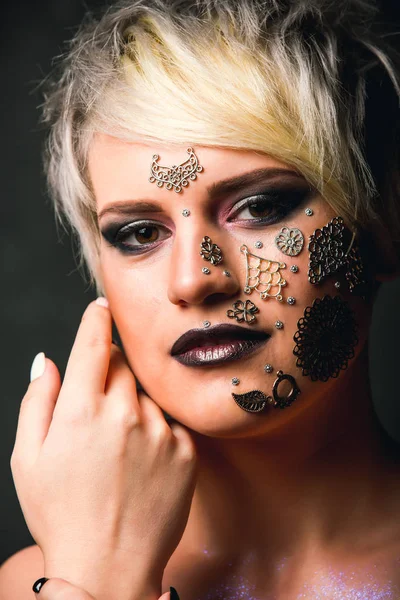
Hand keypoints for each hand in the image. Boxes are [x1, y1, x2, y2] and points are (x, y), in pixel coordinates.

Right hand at [12, 298, 197, 599]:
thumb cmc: (60, 515)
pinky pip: (169, 420)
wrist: (110, 568)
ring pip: (147, 393)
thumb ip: (39, 401)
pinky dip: (156, 429)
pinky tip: (141, 462)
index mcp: (82, 411)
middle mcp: (125, 413)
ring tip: (119, 447)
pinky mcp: (186, 449)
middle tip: (98, 409)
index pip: (95, 344)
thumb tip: (48, 360)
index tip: (100, 307)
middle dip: (110, 372)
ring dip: (133, 404)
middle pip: (123, 364)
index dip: (96, 319)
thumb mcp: (29, 459)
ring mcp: (161, 431)